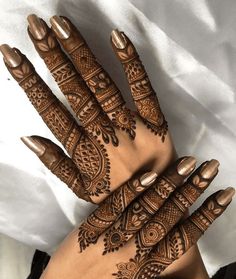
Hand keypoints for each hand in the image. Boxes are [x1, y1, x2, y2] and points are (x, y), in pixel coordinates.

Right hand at [0, 14, 175, 202]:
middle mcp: (104, 134)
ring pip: (101, 84)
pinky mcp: (156, 122)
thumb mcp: (81, 188)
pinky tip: (116, 37)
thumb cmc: (116, 196)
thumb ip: (55, 164)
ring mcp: (131, 126)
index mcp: (83, 151)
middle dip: (53, 56)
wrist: (157, 204)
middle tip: (36, 26)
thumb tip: (27, 138)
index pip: (51, 110)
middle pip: (74, 90)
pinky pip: (143, 89)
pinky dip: (131, 63)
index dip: (30, 82)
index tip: (12, 55)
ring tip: (61, 25)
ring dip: (80, 53)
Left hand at [28, 156, 233, 278]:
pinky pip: (115, 205)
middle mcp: (135, 250)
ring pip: (146, 207)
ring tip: (188, 163)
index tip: (225, 194)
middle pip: (170, 216)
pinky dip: (132, 190)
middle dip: (193, 190)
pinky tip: (149, 174)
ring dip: (168, 184)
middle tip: (211, 167)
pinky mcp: (92, 226)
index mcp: (149, 267)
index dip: (208, 214)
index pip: (186, 237)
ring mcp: (113, 236)